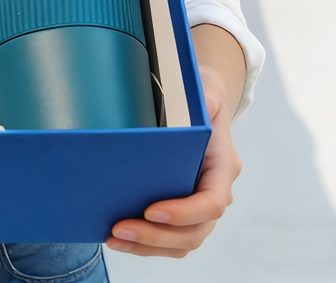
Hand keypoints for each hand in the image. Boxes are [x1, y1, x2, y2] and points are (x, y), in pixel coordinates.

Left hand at [105, 66, 241, 257]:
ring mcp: (199, 204)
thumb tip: (205, 102)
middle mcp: (214, 190)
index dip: (184, 212)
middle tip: (120, 228)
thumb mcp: (205, 88)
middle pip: (194, 231)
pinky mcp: (181, 209)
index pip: (212, 201)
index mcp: (222, 166)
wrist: (201, 103)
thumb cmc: (201, 95)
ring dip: (148, 247)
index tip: (151, 210)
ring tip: (113, 239)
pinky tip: (119, 238)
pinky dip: (146, 245)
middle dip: (157, 236)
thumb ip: (208, 95)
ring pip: (181, 242)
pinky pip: (170, 238)